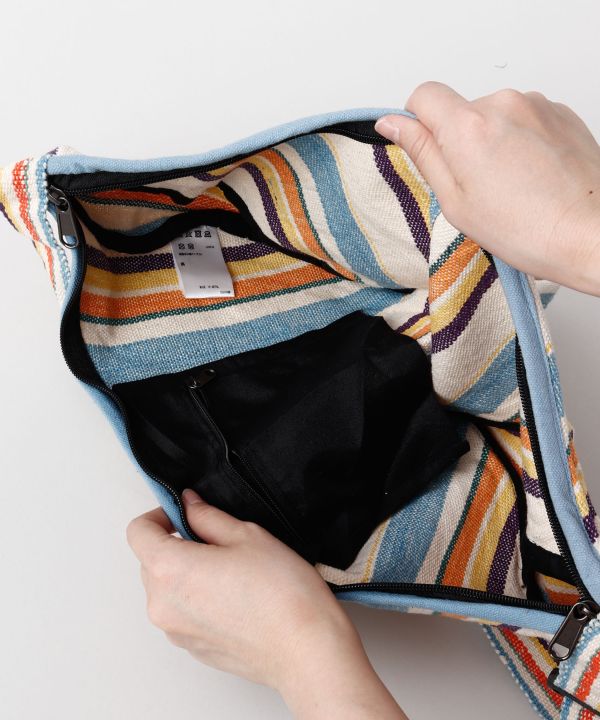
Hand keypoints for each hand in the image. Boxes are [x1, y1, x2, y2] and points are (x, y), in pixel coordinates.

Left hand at [126, 489, 408, 718]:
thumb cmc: (282, 593)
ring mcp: (175, 631)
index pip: (138, 532)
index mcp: (171, 570)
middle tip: (217, 540)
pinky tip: (233, 595)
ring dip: (186, 572)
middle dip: (176, 543)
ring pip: (166, 587)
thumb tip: (190, 505)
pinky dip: (196, 598)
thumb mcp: (247, 535)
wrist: (306, 650)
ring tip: (230, 570)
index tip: (183, 513)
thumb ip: (208, 516)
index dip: (160, 515)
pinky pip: (181, 612)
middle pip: (150, 561)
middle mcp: (163, 605)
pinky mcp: (191, 648)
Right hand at [374, 82, 599, 296]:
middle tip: (477, 186)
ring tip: (510, 185)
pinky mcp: (560, 112)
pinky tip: (532, 176)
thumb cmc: (526, 228)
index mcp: (468, 127)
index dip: (417, 121)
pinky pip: (524, 119)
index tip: (425, 146)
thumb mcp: (455, 201)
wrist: (588, 232)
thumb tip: (393, 124)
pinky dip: (521, 142)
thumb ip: (422, 153)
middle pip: (461, 111)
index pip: (423, 95)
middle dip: (460, 142)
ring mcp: (536, 104)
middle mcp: (502, 103)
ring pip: (494, 117)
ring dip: (493, 142)